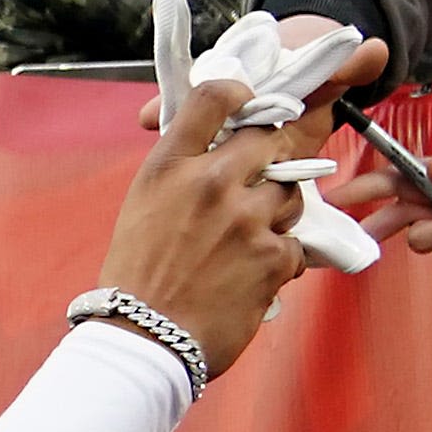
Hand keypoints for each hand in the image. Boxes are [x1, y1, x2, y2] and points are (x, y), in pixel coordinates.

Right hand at [98, 43, 375, 367]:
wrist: (142, 338)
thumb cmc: (136, 276)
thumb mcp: (144, 204)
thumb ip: (180, 170)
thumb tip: (214, 153)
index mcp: (170, 165)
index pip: (215, 95)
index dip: (240, 93)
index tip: (248, 106)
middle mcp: (210, 183)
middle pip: (269, 139)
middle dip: (272, 158)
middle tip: (262, 179)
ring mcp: (245, 219)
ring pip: (292, 193)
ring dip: (279, 213)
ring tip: (253, 238)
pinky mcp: (272, 258)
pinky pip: (295, 245)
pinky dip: (280, 260)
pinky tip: (254, 275)